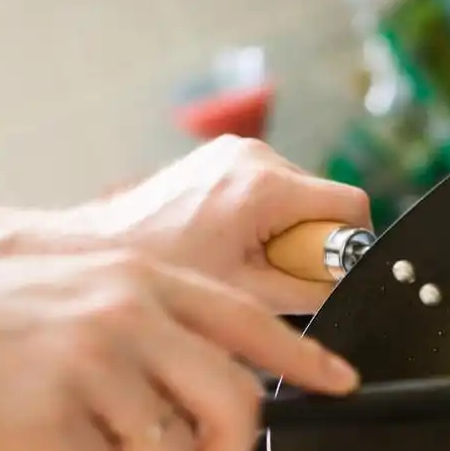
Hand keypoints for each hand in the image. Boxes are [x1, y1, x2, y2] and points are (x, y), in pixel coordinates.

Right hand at [0, 251, 358, 450]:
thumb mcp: (87, 297)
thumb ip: (160, 330)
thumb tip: (227, 392)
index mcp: (143, 279)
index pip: (250, 320)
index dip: (304, 359)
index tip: (341, 383)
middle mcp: (128, 310)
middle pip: (234, 400)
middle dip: (231, 447)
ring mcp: (92, 358)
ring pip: (171, 445)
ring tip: (83, 422)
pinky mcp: (53, 410)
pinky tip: (42, 430)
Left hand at [90, 136, 371, 313]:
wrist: (98, 252)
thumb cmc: (164, 277)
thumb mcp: (250, 298)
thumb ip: (311, 292)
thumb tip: (346, 287)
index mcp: (267, 185)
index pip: (351, 206)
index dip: (348, 247)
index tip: (319, 276)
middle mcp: (254, 155)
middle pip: (324, 202)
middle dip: (309, 244)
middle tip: (266, 276)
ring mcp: (233, 152)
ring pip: (297, 197)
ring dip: (283, 233)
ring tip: (240, 262)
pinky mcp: (218, 158)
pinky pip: (268, 190)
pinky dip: (261, 220)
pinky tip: (225, 246)